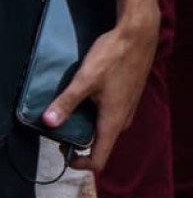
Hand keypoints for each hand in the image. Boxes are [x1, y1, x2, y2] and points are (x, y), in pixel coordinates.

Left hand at [44, 18, 156, 172]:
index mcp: (113, 120)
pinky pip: (113, 115)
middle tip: (62, 126)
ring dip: (90, 127)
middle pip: (103, 144)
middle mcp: (124, 118)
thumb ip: (67, 102)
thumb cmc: (114, 56)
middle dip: (82, 142)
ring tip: (73, 110)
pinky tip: (89, 97)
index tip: (65, 151)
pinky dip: (98, 115)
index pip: (100, 159)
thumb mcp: (85, 79)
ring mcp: (130, 106)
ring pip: (108, 128)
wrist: (140, 34)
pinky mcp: (130, 95)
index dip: (81, 163)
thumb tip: (48, 123)